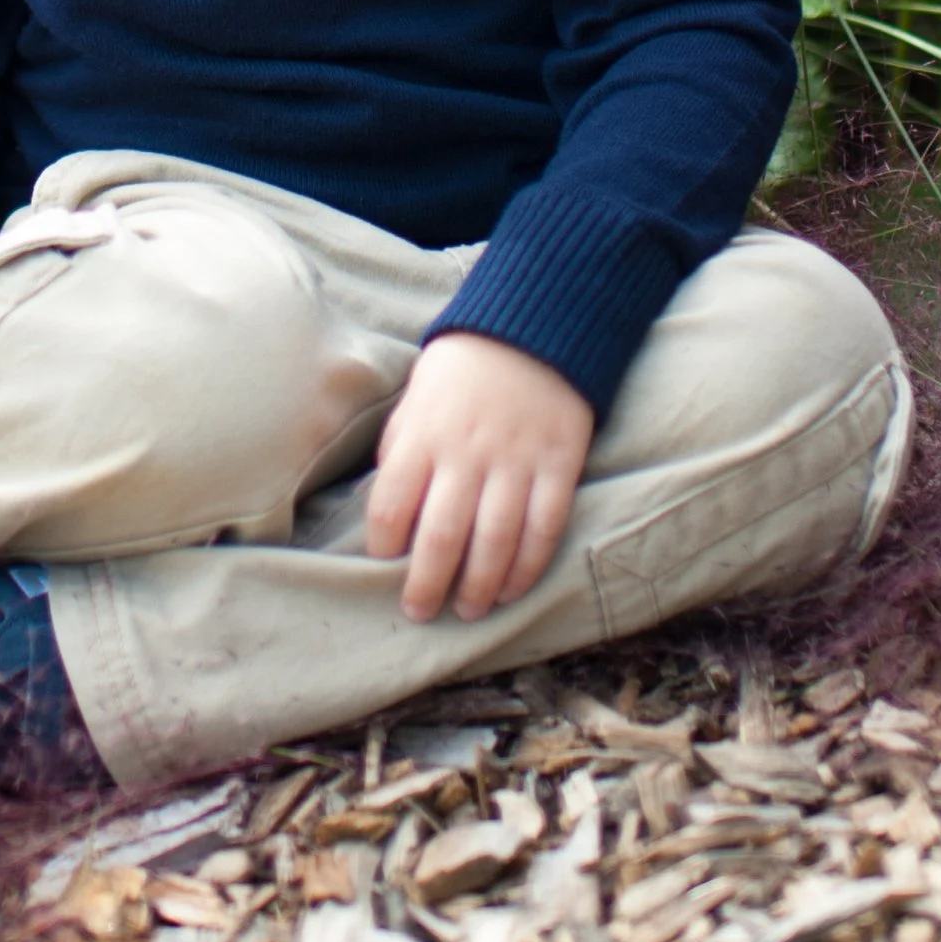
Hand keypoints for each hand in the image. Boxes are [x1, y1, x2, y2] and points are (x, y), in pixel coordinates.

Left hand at [365, 332, 594, 623]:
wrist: (531, 329)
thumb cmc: (460, 371)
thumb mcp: (414, 400)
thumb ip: (401, 453)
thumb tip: (389, 516)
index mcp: (422, 434)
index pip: (390, 506)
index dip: (382, 547)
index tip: (384, 566)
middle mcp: (466, 452)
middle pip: (440, 536)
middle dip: (425, 586)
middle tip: (419, 612)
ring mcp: (515, 460)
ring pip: (494, 542)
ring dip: (478, 588)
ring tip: (468, 611)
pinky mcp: (558, 465)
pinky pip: (543, 529)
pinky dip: (527, 568)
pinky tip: (511, 589)